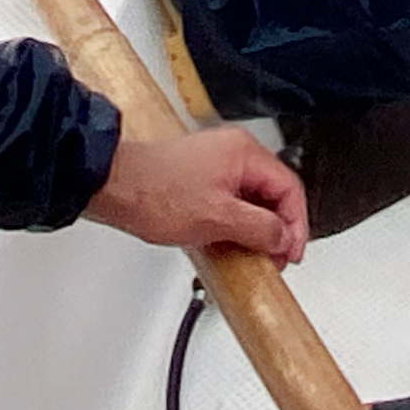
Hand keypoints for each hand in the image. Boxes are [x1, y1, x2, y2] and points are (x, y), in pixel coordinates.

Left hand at [85, 125, 308, 264]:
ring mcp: (216, 163)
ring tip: (252, 255)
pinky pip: (233, 200)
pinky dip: (237, 222)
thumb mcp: (218, 218)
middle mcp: (234, 152)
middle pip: (273, 192)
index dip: (296, 224)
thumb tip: (282, 237)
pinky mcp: (200, 176)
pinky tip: (230, 243)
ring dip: (256, 228)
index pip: (289, 188)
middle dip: (277, 228)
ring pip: (252, 198)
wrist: (113, 187)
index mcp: (245, 152)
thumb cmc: (155, 193)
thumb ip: (259, 228)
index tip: (291, 252)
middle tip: (274, 258)